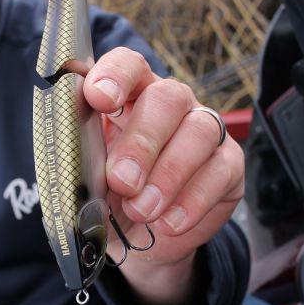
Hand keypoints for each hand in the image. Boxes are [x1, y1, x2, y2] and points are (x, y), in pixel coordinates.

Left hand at [83, 47, 243, 304]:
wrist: (139, 238)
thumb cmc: (108, 198)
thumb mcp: (87, 180)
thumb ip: (82, 164)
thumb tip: (75, 168)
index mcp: (128, 97)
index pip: (128, 66)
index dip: (115, 75)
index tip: (98, 98)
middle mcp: (170, 105)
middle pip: (167, 97)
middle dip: (142, 141)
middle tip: (121, 181)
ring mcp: (204, 130)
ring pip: (199, 131)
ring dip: (168, 175)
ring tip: (142, 210)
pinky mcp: (228, 164)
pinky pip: (220, 171)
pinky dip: (192, 200)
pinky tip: (168, 223)